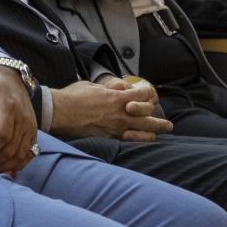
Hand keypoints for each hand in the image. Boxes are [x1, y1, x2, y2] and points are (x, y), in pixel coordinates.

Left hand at [0, 66, 36, 173]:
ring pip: (20, 155)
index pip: (2, 135)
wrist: (15, 79)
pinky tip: (4, 168)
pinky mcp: (33, 134)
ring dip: (4, 165)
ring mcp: (30, 128)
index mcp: (8, 107)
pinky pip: (28, 155)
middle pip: (10, 149)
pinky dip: (17, 165)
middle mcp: (22, 119)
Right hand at [50, 78, 173, 141]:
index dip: (148, 94)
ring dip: (156, 129)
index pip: (142, 95)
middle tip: (167, 122)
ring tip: (165, 130)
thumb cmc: (73, 96)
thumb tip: (116, 90)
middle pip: (148, 113)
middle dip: (158, 117)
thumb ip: (108, 89)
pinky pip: (131, 140)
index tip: (149, 95)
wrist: (59, 112)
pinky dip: (141, 139)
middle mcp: (120, 112)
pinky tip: (146, 140)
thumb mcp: (93, 86)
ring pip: (144, 129)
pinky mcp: (109, 137)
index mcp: (117, 97)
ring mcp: (116, 127)